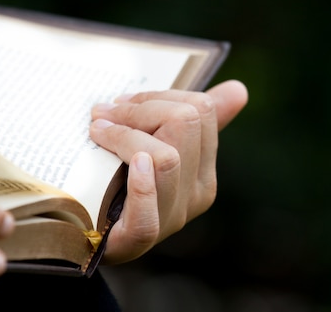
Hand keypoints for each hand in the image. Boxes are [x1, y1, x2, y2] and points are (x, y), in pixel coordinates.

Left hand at [89, 79, 247, 263]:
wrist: (91, 238)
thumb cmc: (122, 185)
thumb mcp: (160, 148)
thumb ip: (193, 119)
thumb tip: (239, 89)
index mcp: (206, 168)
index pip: (201, 110)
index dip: (159, 97)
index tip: (122, 104)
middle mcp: (197, 192)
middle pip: (186, 122)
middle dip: (140, 110)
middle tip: (103, 116)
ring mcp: (172, 216)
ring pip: (166, 156)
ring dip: (124, 136)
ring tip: (96, 133)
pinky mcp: (140, 239)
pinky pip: (147, 211)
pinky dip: (140, 185)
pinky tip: (129, 168)